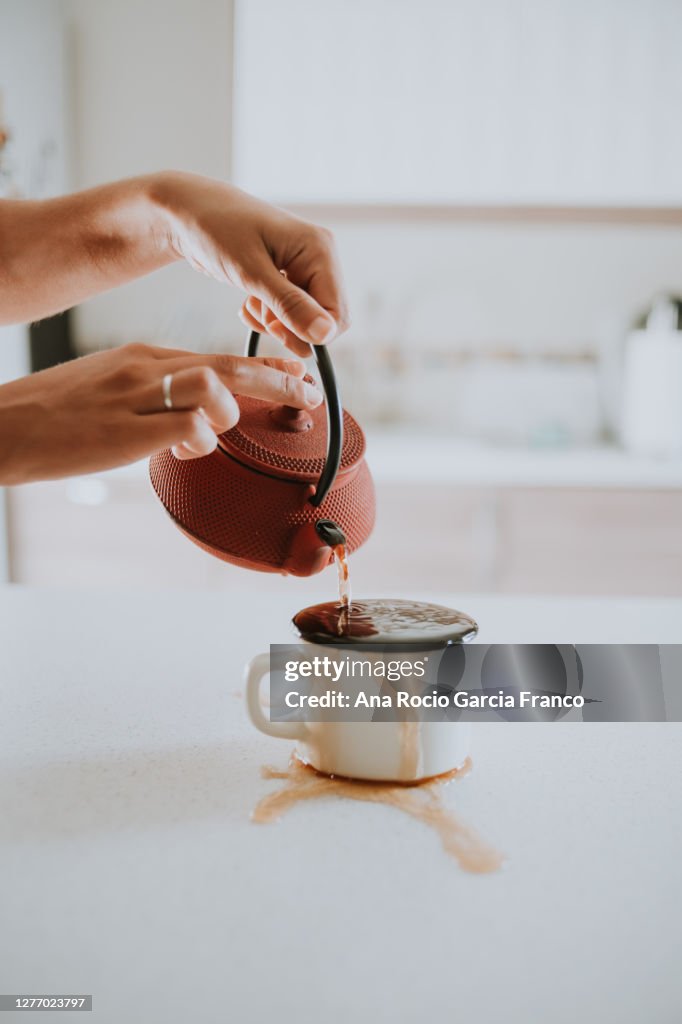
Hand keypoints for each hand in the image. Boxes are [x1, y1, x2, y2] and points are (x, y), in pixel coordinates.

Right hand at [0, 343, 320, 484]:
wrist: (5, 424)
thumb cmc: (56, 413)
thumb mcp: (111, 387)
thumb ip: (157, 395)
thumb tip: (198, 418)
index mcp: (144, 356)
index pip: (217, 354)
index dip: (262, 366)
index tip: (293, 373)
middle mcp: (146, 368)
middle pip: (228, 364)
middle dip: (276, 380)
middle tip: (309, 394)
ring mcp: (135, 397)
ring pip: (213, 387)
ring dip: (229, 414)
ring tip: (215, 433)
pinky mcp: (125, 429)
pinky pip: (187, 426)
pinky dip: (200, 440)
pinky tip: (185, 449)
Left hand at [152, 173, 350, 356]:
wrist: (187, 211)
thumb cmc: (216, 229)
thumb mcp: (250, 271)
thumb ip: (289, 304)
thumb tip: (325, 334)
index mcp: (319, 250)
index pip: (337, 313)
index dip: (311, 333)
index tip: (275, 330)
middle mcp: (318, 258)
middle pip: (324, 319)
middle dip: (293, 329)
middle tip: (262, 321)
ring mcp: (302, 268)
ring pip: (305, 319)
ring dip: (277, 323)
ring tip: (249, 305)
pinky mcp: (286, 277)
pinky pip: (289, 313)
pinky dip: (268, 317)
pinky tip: (248, 304)